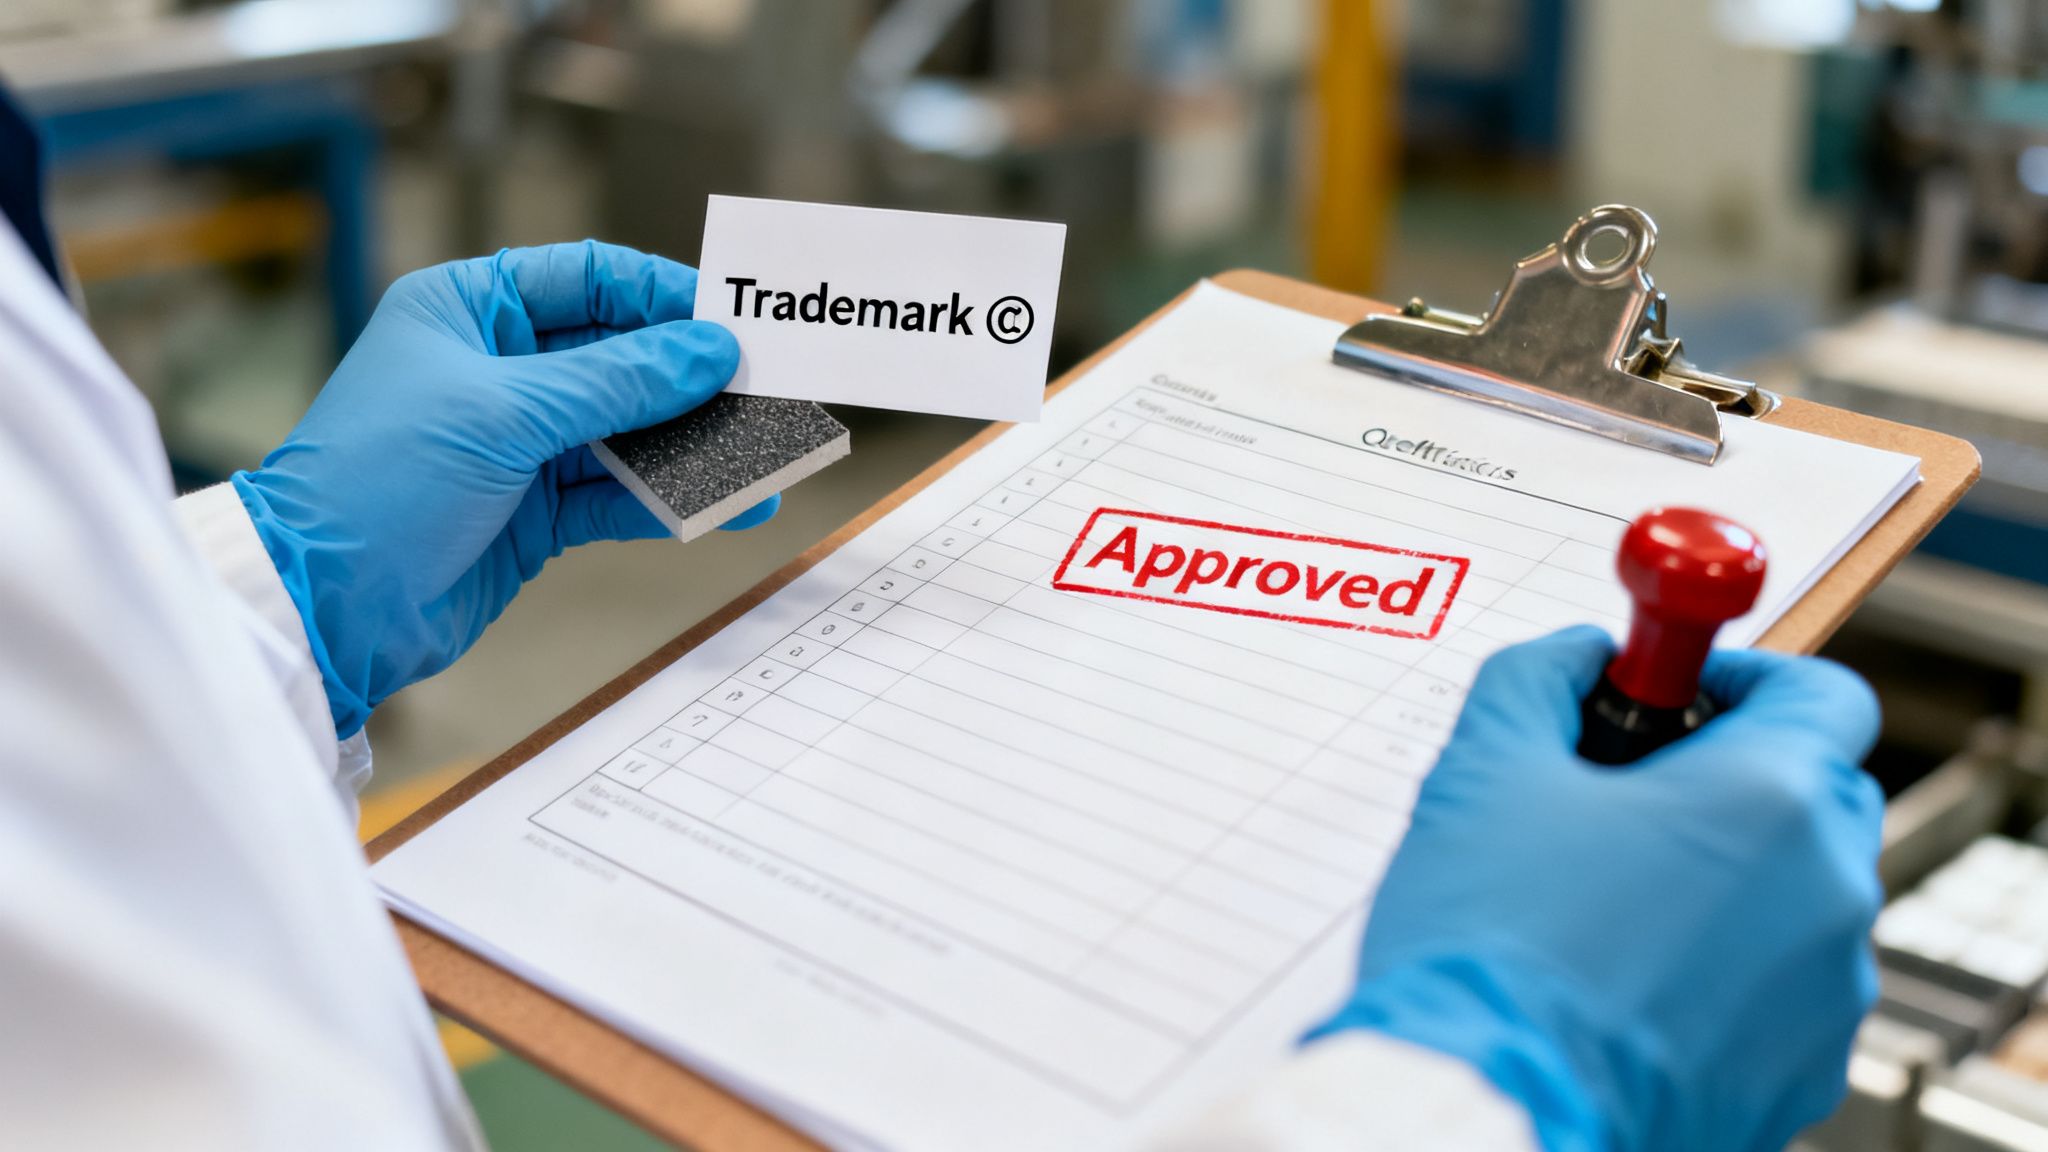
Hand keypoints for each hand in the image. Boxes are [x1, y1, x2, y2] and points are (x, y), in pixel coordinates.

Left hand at [234, 241, 776, 736]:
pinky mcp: (536, 511)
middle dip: (696, 377)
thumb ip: (618, 382)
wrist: (325, 606)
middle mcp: (498, 369)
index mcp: (469, 311)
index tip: (732, 321)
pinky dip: (676, 498)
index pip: (591, 279)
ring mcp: (520, 444)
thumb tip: (710, 351)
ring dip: (699, 444)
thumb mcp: (505, 414)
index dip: (665, 295)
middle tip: (769, 390)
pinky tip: (732, 501)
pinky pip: (623, 493)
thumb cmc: (378, 483)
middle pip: (624, 357)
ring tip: (770, 453)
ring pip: (633, 431)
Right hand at [1312, 626, 1882, 1151]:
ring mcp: (1825, 997)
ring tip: (1608, 904)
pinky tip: (1624, 980)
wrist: (1490, 1108)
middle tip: (1627, 793)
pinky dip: (1722, 970)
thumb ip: (1537, 676)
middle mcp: (1826, 893)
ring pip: (1796, 898)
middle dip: (1731, 777)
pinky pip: (1779, 990)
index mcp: (1768, 799)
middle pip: (1817, 792)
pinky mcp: (1799, 1075)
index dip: (1746, 679)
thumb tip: (1575, 656)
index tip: (1678, 695)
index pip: (1823, 694)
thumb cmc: (1488, 944)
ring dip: (1727, 879)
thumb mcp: (1483, 769)